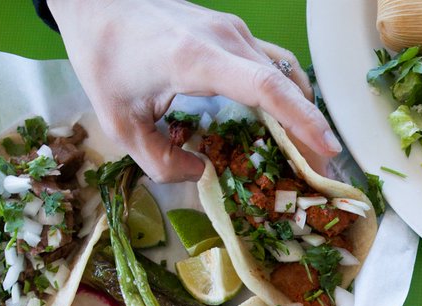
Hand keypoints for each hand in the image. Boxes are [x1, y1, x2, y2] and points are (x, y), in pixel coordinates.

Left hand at [49, 0, 340, 181]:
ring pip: (284, 72)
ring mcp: (232, 31)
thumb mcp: (120, 122)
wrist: (95, 2)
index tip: (326, 148)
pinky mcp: (232, 31)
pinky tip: (286, 120)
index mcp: (196, 60)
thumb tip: (201, 173)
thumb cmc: (104, 57)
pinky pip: (272, 63)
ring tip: (309, 151)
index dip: (301, 119)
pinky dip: (287, 93)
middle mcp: (224, 40)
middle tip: (323, 172)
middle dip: (309, 131)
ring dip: (302, 112)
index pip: (265, 88)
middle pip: (285, 85)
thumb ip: (159, 161)